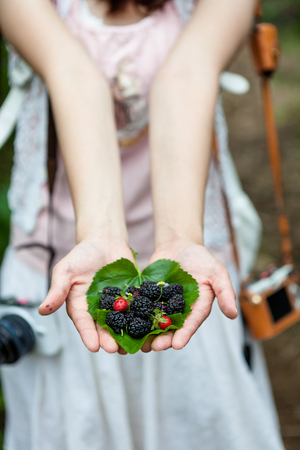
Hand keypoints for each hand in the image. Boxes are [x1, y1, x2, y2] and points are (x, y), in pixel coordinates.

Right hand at [38, 238, 133, 353]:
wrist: (104, 242)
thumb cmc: (81, 256)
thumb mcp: (65, 270)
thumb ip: (57, 290)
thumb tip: (42, 311)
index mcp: (80, 306)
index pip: (83, 323)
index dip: (88, 335)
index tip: (93, 347)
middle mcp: (98, 310)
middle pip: (103, 328)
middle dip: (108, 339)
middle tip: (114, 349)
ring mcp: (116, 305)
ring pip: (121, 323)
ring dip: (126, 334)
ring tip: (131, 345)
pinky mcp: (131, 298)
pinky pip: (137, 310)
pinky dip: (142, 319)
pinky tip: (148, 327)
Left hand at [141, 239, 236, 352]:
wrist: (179, 245)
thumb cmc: (201, 258)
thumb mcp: (217, 272)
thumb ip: (225, 292)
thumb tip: (234, 314)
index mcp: (197, 308)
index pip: (191, 323)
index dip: (185, 334)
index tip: (178, 345)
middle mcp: (180, 311)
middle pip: (171, 328)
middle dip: (163, 338)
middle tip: (154, 347)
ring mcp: (163, 305)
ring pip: (154, 322)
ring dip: (147, 333)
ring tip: (138, 343)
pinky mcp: (148, 297)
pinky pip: (141, 308)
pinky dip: (134, 316)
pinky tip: (125, 323)